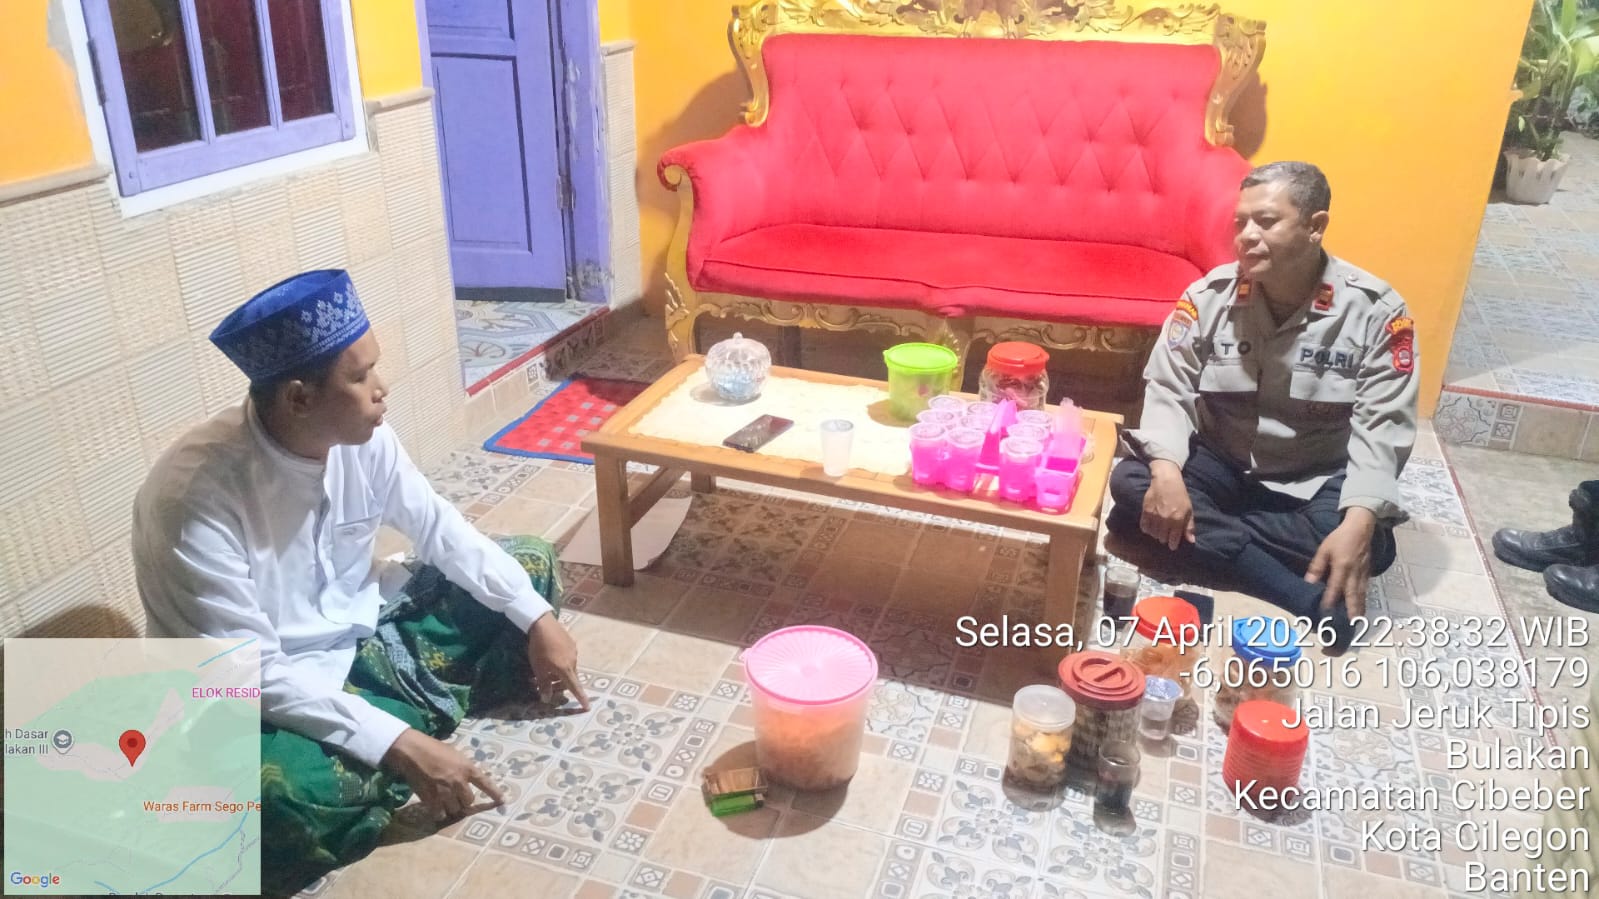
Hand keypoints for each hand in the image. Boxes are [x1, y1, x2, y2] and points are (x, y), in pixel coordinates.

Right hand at [382, 729, 504, 819]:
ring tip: (445, 803)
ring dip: (451, 808)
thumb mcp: (454, 753)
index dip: (494, 793)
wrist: (412, 751)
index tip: (502, 801)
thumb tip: (466, 779)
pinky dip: (439, 813)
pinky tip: (436, 810)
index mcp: (466, 768)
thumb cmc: (432, 748)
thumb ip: (462, 767)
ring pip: (454, 809)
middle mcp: (458, 781)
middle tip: (457, 798)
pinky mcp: (430, 798)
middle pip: (468, 801)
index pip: (485, 783)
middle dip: (464, 801)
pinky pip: (439, 813)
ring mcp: (444, 791)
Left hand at [528, 612, 589, 710]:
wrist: (543, 624)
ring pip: (569, 667)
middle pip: (571, 678)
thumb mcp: (539, 669)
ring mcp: (574, 651)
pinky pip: (568, 657)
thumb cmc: (539, 649)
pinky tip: (552, 656)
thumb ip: (544, 685)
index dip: (581, 698)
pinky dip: (562, 662)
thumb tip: (547, 699)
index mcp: (566, 670)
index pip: (575, 688)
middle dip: (562, 684)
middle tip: (549, 685)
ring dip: (561, 673)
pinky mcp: (571, 643)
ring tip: (548, 670)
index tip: (587, 707)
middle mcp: (573, 661)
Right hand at [1141, 461, 1195, 550]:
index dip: (1173, 544)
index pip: (1174, 539)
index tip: (1172, 546)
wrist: (1166, 481)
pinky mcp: (1145, 511)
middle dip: (1165, 538)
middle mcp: (1165, 520)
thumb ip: (1189, 526)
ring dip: (1156, 534)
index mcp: (1177, 520)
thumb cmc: (1180, 495)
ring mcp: (1154, 516)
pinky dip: (1147, 529)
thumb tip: (1191, 540)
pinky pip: (1144, 527)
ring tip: (1159, 531)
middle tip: (1166, 535)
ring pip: (1153, 534)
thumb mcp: (1189, 510)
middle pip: (1162, 538)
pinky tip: (1151, 527)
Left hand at [1305, 507, 1377, 619]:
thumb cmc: (1340, 538)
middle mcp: (1354, 573)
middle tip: (1349, 626)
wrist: (1361, 528)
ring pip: (1361, 595)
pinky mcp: (1368, 573)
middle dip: (1351, 611)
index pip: (1335, 588)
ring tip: (1356, 623)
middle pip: (1352, 596)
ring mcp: (1363, 574)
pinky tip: (1360, 608)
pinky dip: (1362, 601)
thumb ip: (1317, 567)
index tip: (1325, 613)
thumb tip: (1309, 582)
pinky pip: (1365, 590)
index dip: (1330, 600)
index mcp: (1342, 567)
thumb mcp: (1324, 549)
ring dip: (1358, 609)